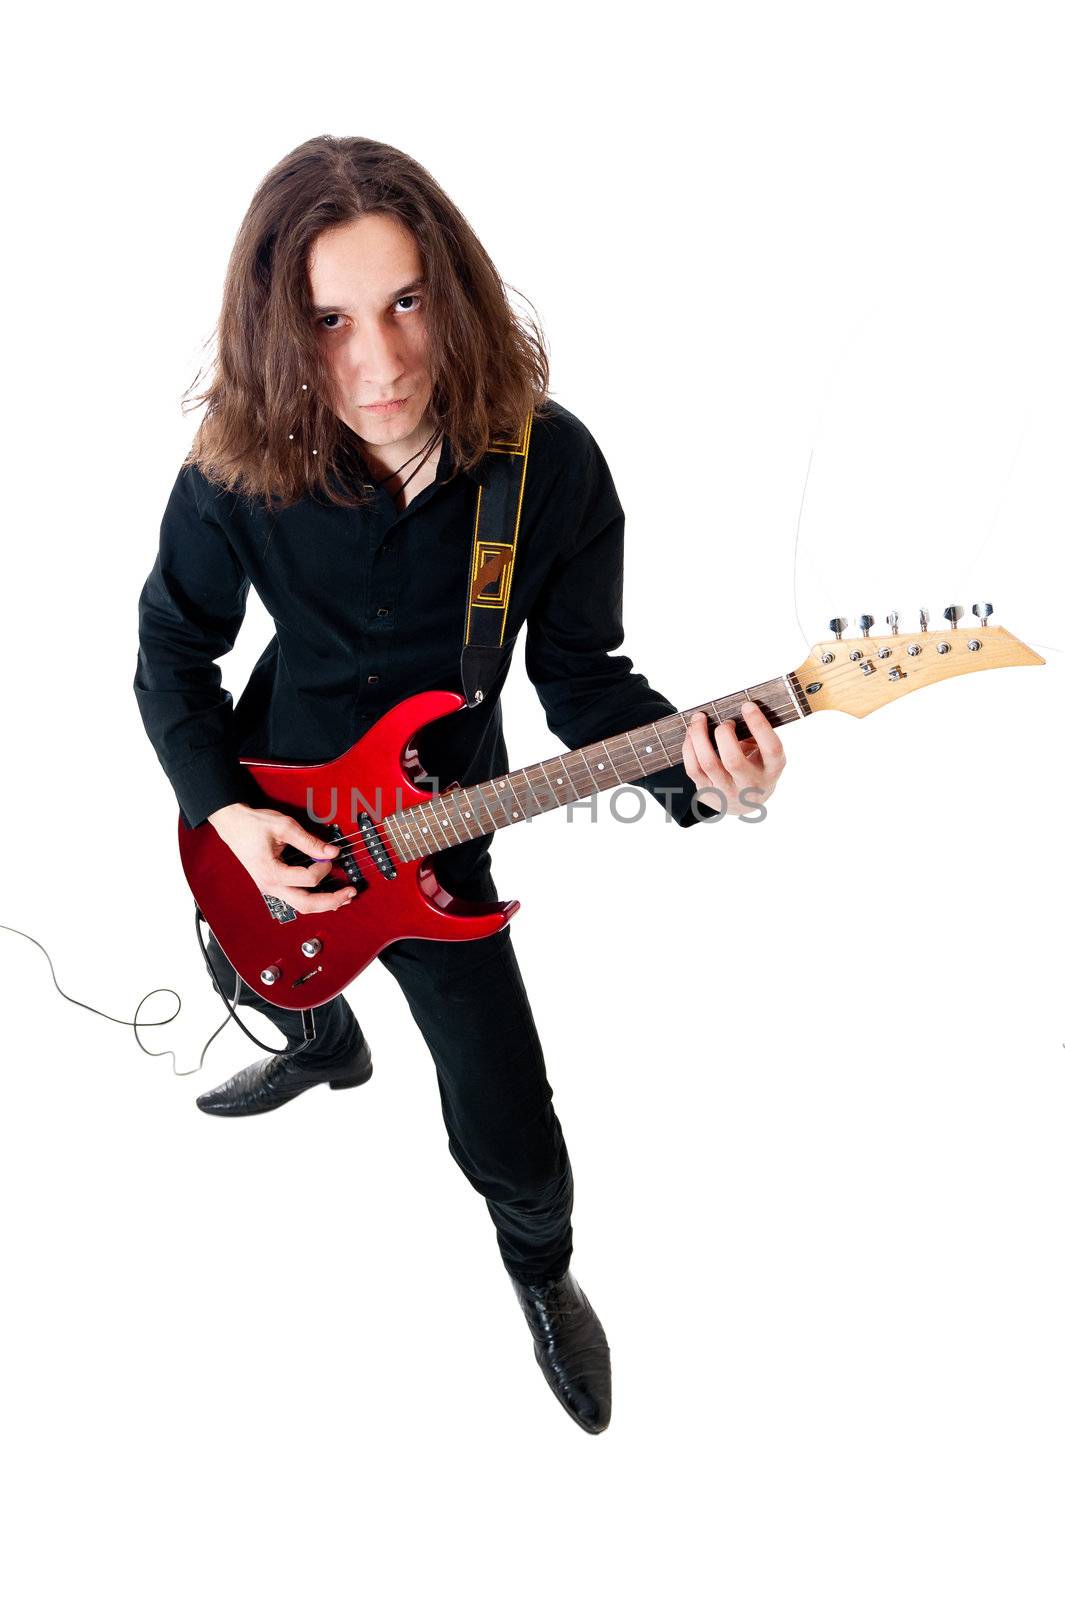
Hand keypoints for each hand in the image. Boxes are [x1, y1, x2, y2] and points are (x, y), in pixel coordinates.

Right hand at [207, 802, 357, 912]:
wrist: (233, 825)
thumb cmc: (253, 825)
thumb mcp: (284, 827)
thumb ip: (310, 841)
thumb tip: (332, 851)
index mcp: (272, 872)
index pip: (308, 879)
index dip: (324, 867)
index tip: (328, 854)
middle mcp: (271, 886)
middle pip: (307, 904)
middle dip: (331, 900)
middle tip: (351, 892)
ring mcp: (272, 889)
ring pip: (302, 906)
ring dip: (325, 904)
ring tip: (344, 898)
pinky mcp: (275, 886)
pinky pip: (297, 899)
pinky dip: (314, 899)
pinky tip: (328, 896)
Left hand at [681, 700, 785, 817]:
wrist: (745, 802)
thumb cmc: (755, 766)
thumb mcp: (765, 754)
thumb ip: (756, 734)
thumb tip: (736, 708)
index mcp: (772, 770)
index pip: (771, 748)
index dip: (759, 725)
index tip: (747, 705)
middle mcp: (751, 784)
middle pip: (733, 760)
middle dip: (723, 733)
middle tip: (723, 721)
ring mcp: (728, 791)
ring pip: (708, 763)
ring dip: (699, 735)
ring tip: (698, 719)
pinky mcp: (708, 793)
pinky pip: (693, 768)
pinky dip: (689, 747)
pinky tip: (691, 735)